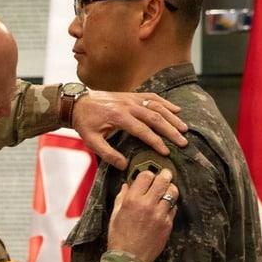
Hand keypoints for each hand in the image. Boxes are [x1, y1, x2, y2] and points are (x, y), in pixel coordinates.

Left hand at [71, 91, 188, 168]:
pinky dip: (165, 103)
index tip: (166, 152)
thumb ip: (107, 154)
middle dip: (170, 130)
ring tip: (184, 129)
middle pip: (155, 117)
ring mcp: (131, 98)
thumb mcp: (91, 141)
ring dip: (172, 117)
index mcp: (119, 117)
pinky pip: (152, 97)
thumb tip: (124, 165)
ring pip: (157, 106)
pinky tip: (177, 110)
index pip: (142, 130)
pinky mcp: (132, 95)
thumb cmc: (84, 122)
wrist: (77, 102)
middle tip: (183, 142)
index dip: (156, 141)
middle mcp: (128, 105)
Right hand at [106, 169, 177, 261]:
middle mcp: (148, 205)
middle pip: (163, 180)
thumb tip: (127, 185)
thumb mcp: (115, 214)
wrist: (130, 258)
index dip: (148, 173)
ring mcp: (160, 215)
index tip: (148, 176)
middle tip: (165, 174)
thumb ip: (121, 197)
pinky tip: (165, 207)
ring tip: (167, 190)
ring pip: (173, 192)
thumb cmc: (118, 236)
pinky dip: (170, 205)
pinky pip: (173, 208)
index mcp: (132, 200)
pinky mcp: (168, 224)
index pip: (146, 175)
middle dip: (165, 175)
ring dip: (170, 188)